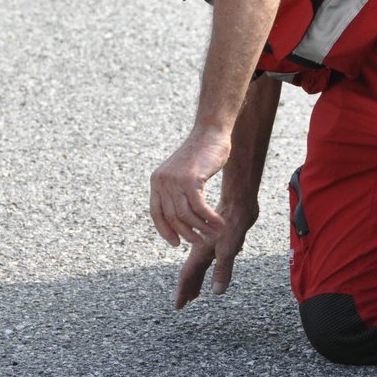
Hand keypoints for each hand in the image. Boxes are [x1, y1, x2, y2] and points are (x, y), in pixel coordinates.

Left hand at [149, 131, 229, 248]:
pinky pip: (200, 208)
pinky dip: (210, 220)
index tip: (176, 243)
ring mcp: (175, 181)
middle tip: (201, 242)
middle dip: (187, 233)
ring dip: (201, 229)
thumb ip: (177, 191)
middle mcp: (162, 181)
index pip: (157, 213)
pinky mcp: (191, 180)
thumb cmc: (201, 154)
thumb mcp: (182, 173)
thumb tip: (180, 217)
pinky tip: (220, 224)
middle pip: (173, 218)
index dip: (165, 231)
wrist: (210, 133)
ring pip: (186, 216)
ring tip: (214, 234)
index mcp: (157, 181)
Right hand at [175, 197, 258, 308]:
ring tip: (196, 293)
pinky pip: (212, 260)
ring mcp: (212, 245)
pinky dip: (211, 270)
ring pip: (202, 267)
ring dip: (198, 280)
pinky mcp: (221, 241)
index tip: (178, 306)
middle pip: (193, 273)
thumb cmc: (232, 223)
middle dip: (188, 288)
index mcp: (200, 252)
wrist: (239, 202)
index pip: (187, 275)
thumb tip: (217, 292)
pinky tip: (215, 273)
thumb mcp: (228, 249)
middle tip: (185, 303)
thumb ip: (223, 270)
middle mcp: (203, 249)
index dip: (182, 291)